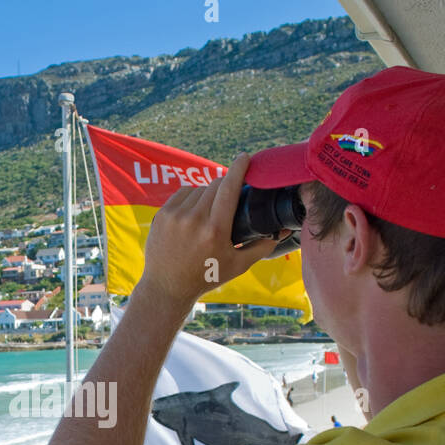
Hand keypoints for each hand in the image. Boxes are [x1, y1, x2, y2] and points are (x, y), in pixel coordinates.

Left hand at [138, 152, 282, 310]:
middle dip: (226, 186)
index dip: (239, 168)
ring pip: (199, 188)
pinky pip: (183, 193)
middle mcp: (194, 220)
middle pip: (216, 185)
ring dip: (208, 194)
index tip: (245, 157)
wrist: (167, 286)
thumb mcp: (237, 266)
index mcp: (215, 230)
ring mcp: (176, 216)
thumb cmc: (205, 277)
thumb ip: (261, 247)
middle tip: (230, 198)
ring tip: (211, 212)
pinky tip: (195, 210)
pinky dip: (192, 197)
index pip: (229, 188)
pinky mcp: (163, 215)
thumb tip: (281, 233)